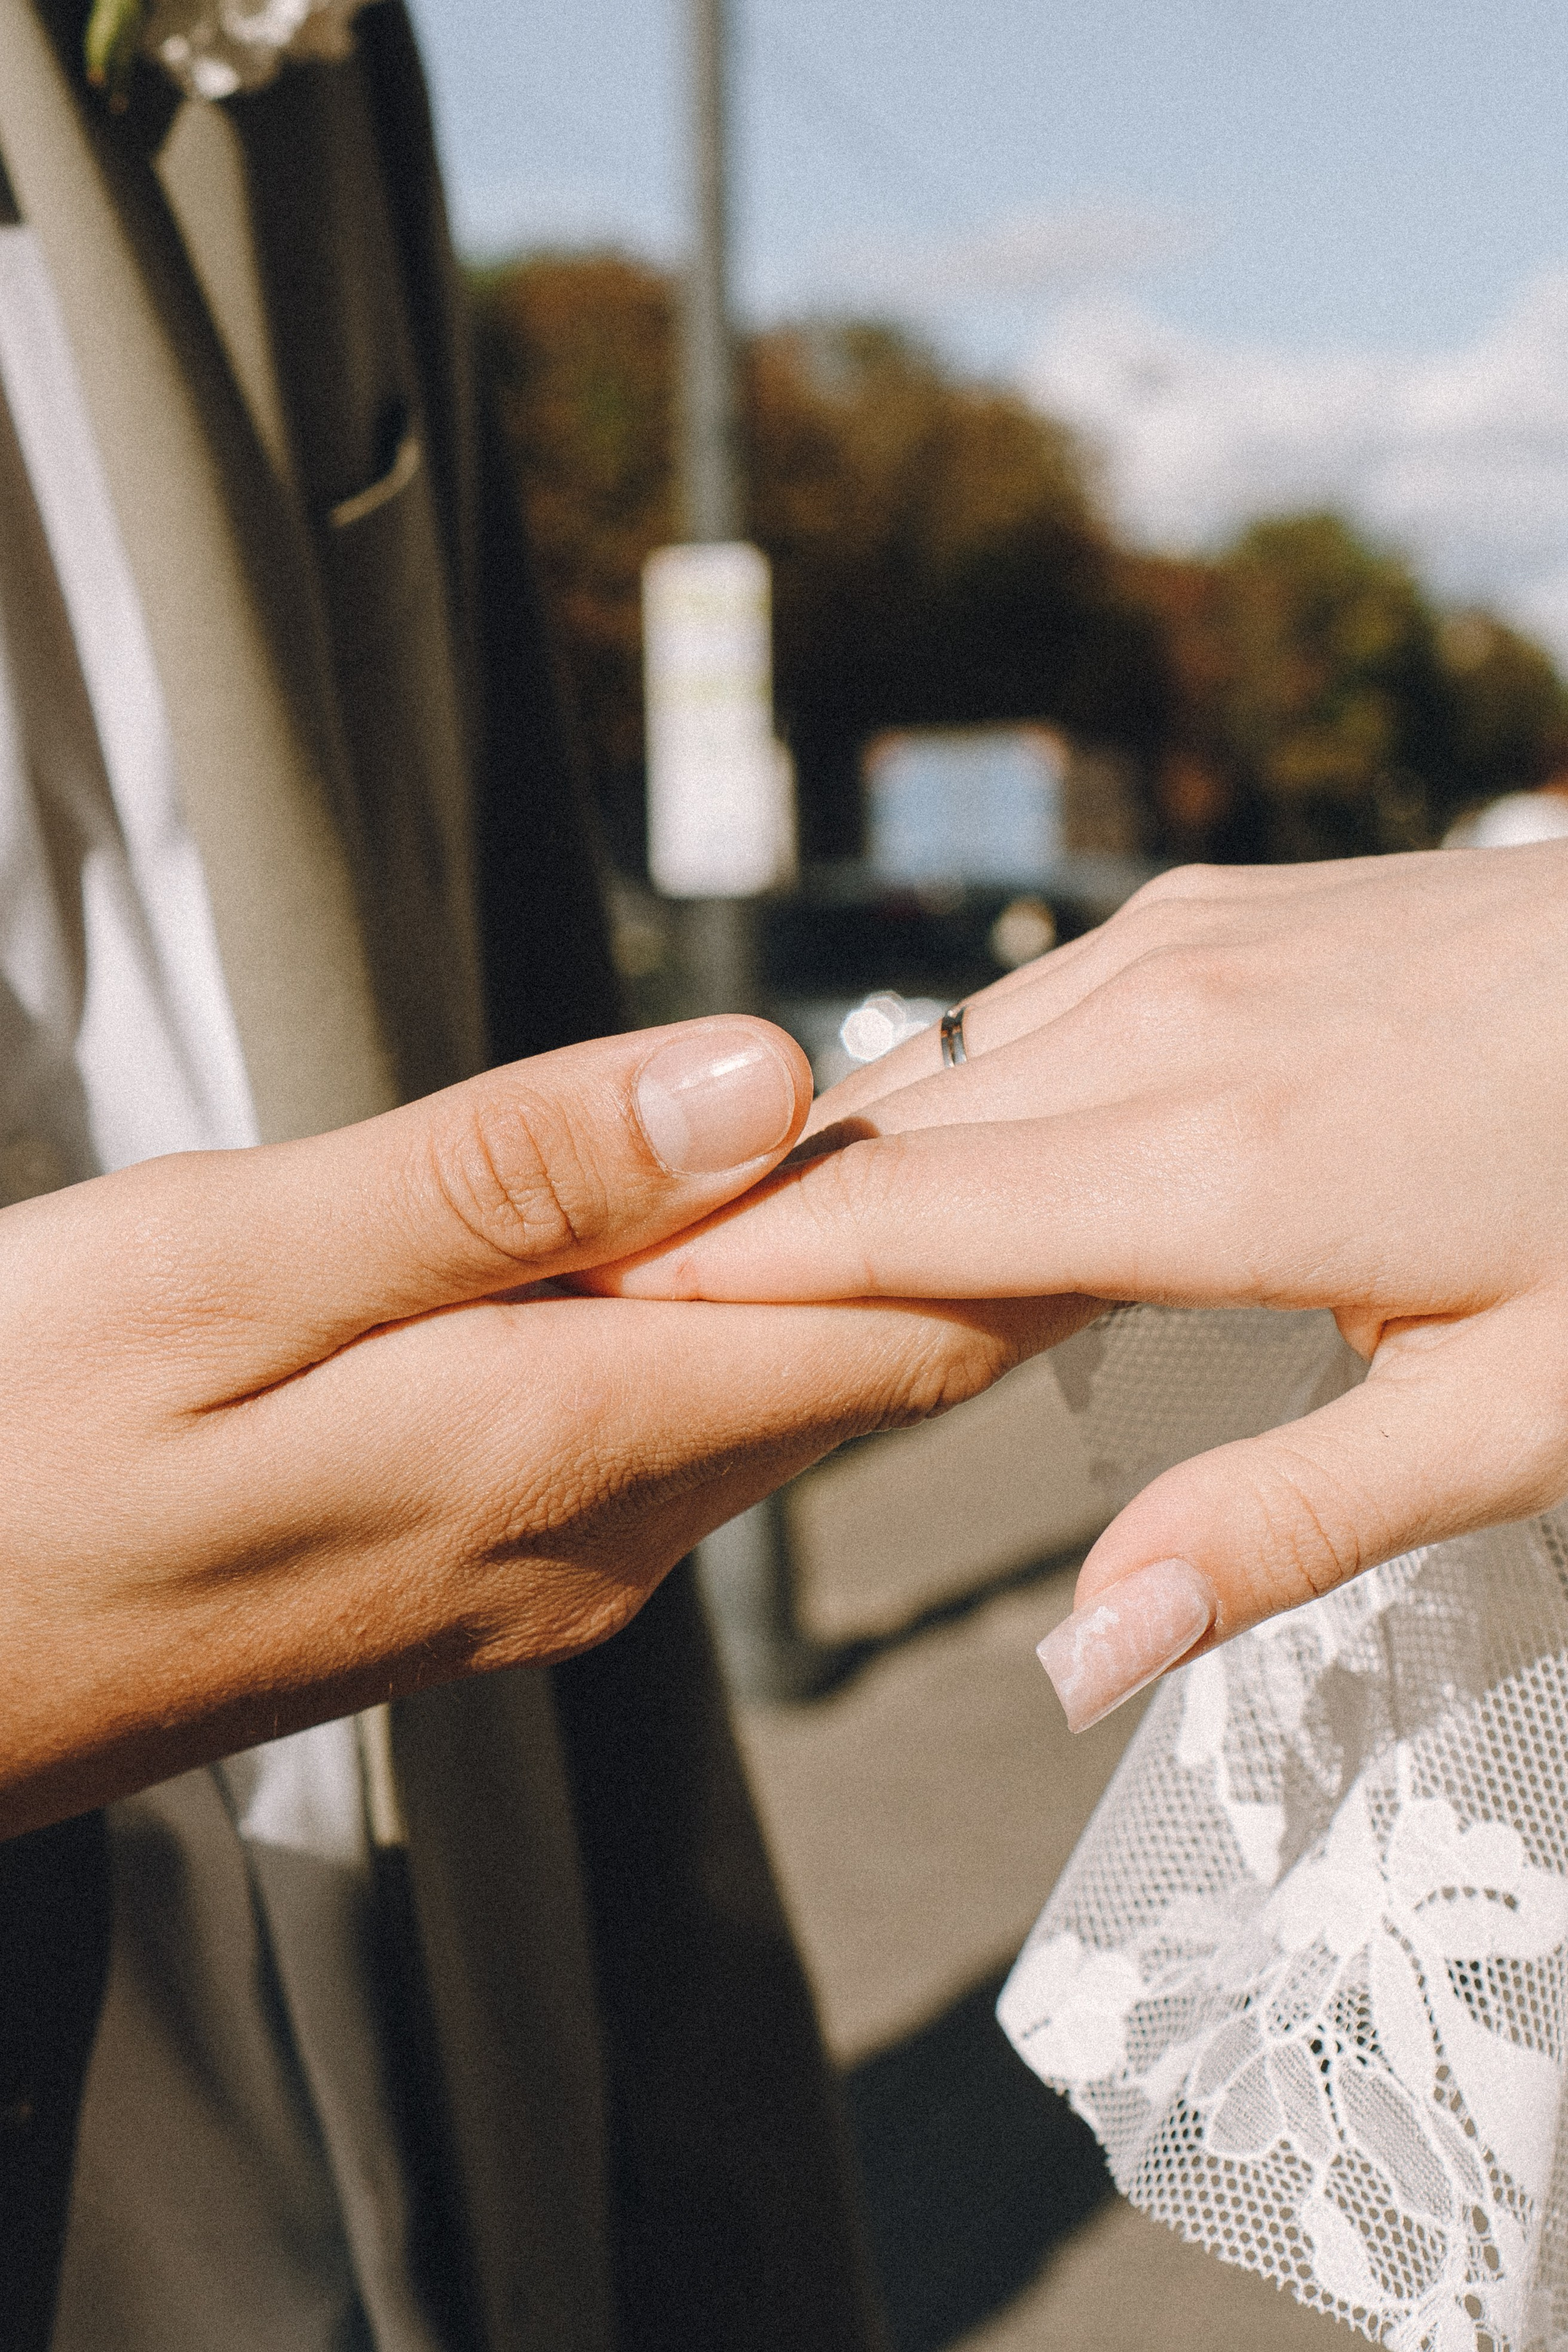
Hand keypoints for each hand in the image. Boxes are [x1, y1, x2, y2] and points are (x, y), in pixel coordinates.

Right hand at [0, 1016, 1073, 1832]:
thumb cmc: (17, 1450)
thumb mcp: (232, 1264)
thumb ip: (508, 1180)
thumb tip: (759, 1085)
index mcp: (563, 1434)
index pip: (883, 1314)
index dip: (1013, 1202)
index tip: (1114, 1102)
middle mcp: (596, 1535)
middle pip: (856, 1367)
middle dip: (966, 1234)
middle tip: (1064, 1098)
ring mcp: (538, 1576)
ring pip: (772, 1408)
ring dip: (854, 1285)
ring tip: (943, 1158)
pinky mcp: (475, 1579)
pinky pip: (675, 1450)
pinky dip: (738, 1344)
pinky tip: (729, 1280)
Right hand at [591, 848, 1567, 1723]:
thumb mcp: (1515, 1414)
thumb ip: (1282, 1526)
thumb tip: (1083, 1655)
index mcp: (1220, 1169)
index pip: (887, 1224)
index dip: (715, 1278)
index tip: (562, 1323)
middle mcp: (1167, 1026)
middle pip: (881, 1137)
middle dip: (740, 1228)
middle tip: (598, 1319)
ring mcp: (1185, 942)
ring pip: (941, 1066)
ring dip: (840, 1163)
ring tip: (726, 1258)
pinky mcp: (1212, 905)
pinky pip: (1022, 1009)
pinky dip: (949, 1095)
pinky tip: (932, 1159)